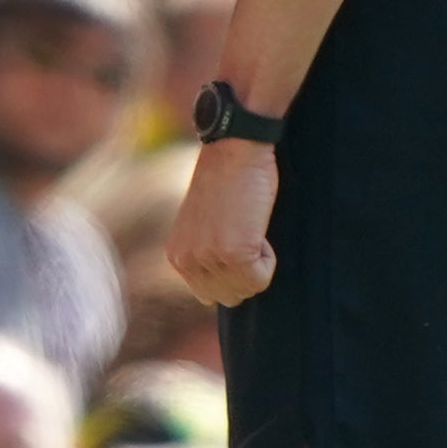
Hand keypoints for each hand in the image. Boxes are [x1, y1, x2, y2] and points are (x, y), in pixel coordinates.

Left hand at [168, 137, 280, 306]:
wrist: (235, 149)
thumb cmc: (227, 182)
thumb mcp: (204, 225)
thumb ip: (205, 255)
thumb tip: (225, 292)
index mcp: (177, 256)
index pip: (208, 295)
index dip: (232, 273)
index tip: (234, 237)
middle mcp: (186, 261)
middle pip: (227, 297)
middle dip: (245, 274)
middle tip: (245, 234)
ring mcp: (209, 257)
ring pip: (247, 289)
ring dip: (258, 263)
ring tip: (249, 227)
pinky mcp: (234, 253)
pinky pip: (262, 278)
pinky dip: (269, 258)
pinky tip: (257, 227)